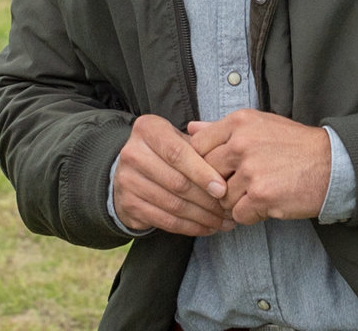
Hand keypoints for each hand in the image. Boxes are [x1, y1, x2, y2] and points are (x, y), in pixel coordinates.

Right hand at [112, 114, 234, 235]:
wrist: (133, 169)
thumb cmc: (167, 152)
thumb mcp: (181, 139)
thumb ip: (204, 145)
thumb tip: (229, 166)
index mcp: (148, 130)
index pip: (177, 153)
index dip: (202, 173)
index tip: (223, 189)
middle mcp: (132, 153)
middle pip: (177, 182)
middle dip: (208, 200)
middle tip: (230, 209)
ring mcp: (127, 180)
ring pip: (173, 204)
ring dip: (204, 217)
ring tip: (225, 221)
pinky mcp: (128, 205)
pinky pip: (165, 221)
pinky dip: (191, 227)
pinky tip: (208, 227)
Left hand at [187, 109, 330, 224]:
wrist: (333, 164)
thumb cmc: (294, 145)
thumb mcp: (259, 124)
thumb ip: (222, 128)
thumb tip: (190, 128)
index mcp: (238, 123)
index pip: (198, 145)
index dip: (203, 162)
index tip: (216, 170)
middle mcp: (241, 144)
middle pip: (207, 173)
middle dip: (218, 185)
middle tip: (237, 187)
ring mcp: (251, 171)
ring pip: (221, 197)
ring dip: (235, 202)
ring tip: (255, 195)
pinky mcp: (261, 196)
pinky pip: (238, 214)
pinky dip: (250, 215)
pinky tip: (266, 205)